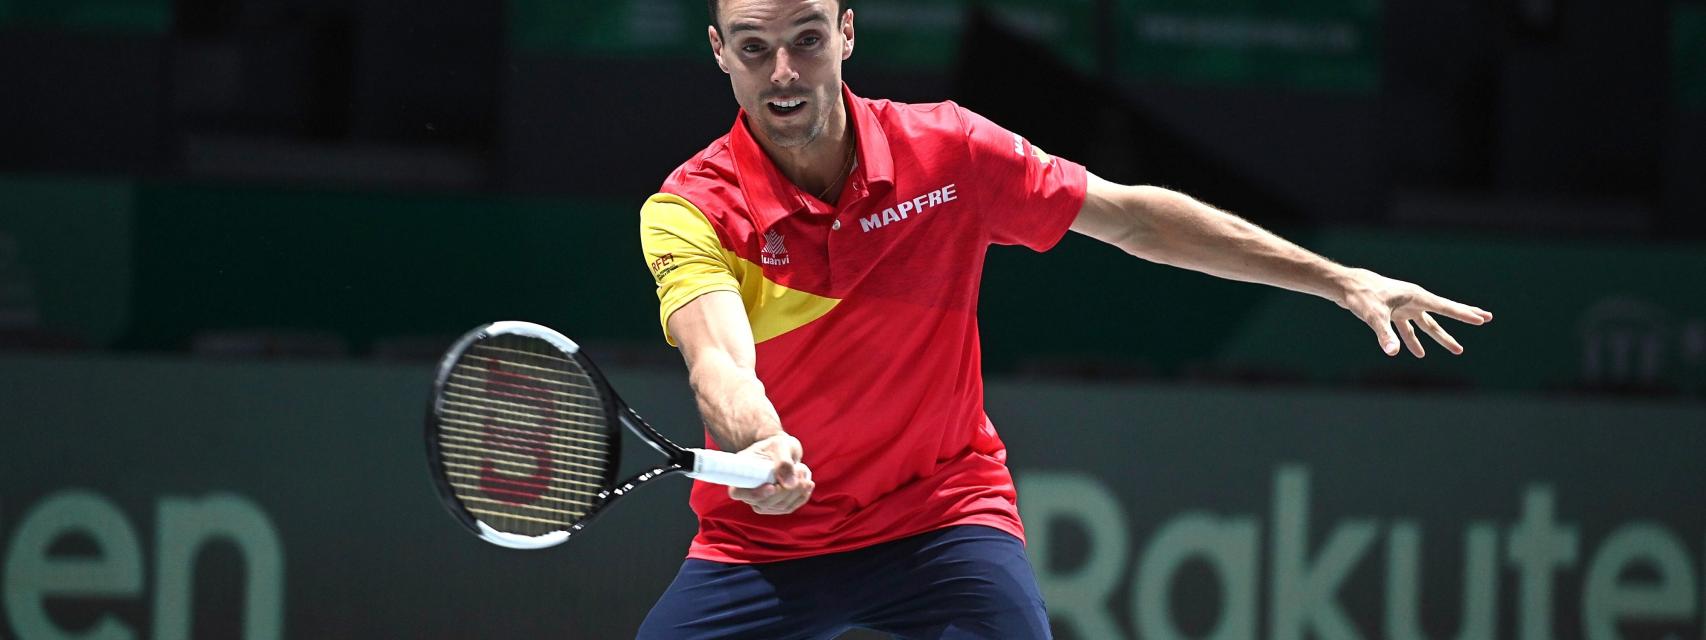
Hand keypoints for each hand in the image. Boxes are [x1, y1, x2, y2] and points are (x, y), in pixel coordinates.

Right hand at [728, 433, 813, 514]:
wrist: (783, 451)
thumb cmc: (778, 445)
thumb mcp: (781, 446)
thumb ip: (784, 462)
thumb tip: (790, 484)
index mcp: (740, 473)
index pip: (737, 492)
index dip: (754, 494)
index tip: (772, 487)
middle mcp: (747, 490)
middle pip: (762, 503)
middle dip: (784, 491)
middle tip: (799, 471)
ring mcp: (760, 500)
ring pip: (777, 506)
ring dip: (795, 493)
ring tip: (803, 472)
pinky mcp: (775, 504)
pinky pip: (787, 507)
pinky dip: (800, 498)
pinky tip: (808, 485)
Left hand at [1336, 268, 1493, 356]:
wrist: (1346, 286)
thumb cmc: (1361, 296)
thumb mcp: (1373, 316)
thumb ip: (1385, 334)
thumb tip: (1394, 352)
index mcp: (1415, 297)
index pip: (1445, 307)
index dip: (1464, 314)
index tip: (1483, 319)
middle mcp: (1413, 301)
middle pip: (1444, 311)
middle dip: (1464, 317)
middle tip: (1486, 319)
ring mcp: (1404, 306)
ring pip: (1427, 324)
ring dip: (1440, 337)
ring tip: (1458, 349)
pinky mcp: (1393, 312)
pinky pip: (1408, 328)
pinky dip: (1413, 340)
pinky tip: (1418, 352)